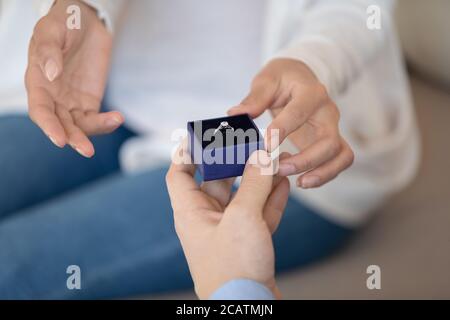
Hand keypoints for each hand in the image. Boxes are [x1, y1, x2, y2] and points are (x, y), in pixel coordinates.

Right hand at [25, 0, 123, 157]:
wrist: (86, 21)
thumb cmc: (63, 23)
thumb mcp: (51, 30)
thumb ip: (49, 50)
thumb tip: (51, 74)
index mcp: (38, 82)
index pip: (40, 110)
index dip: (48, 126)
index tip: (59, 140)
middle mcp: (53, 97)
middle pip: (61, 124)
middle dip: (73, 138)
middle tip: (87, 150)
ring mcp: (72, 101)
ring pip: (79, 126)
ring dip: (93, 132)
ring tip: (114, 121)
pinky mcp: (89, 101)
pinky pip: (95, 118)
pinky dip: (106, 122)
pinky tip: (117, 117)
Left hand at [166, 148, 289, 299]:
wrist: (248, 310)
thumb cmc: (233, 269)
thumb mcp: (243, 219)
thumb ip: (254, 184)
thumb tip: (263, 155)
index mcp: (191, 212)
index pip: (180, 174)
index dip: (188, 152)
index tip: (204, 135)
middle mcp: (207, 219)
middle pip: (217, 180)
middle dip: (235, 161)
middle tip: (252, 142)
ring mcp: (228, 231)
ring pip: (242, 196)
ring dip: (258, 179)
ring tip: (275, 159)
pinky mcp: (248, 243)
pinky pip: (258, 214)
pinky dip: (270, 199)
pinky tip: (284, 183)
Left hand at [229, 58, 353, 188]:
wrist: (301, 78)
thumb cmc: (283, 79)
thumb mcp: (267, 79)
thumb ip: (254, 98)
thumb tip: (235, 114)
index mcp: (311, 93)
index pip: (299, 112)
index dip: (283, 130)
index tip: (266, 147)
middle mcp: (327, 111)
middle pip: (328, 140)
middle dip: (305, 160)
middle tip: (279, 169)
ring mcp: (333, 128)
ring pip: (341, 154)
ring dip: (322, 172)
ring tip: (299, 183)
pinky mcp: (333, 141)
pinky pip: (340, 161)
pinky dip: (326, 174)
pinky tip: (303, 181)